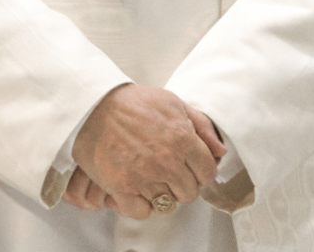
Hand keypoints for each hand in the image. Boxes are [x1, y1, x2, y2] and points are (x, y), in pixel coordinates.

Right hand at [71, 84, 224, 219]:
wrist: (94, 105)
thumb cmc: (133, 102)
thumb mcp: (172, 102)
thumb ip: (201, 125)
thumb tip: (220, 151)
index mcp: (182, 138)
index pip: (207, 172)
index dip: (202, 171)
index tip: (193, 169)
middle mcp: (166, 161)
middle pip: (189, 192)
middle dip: (184, 183)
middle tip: (171, 172)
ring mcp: (144, 177)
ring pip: (168, 204)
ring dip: (163, 194)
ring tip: (154, 179)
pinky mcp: (122, 188)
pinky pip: (142, 211)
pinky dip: (141, 204)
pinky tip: (138, 189)